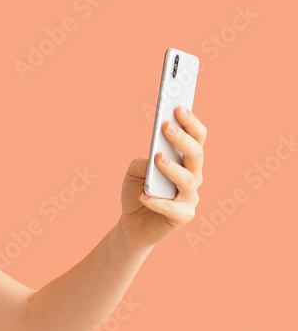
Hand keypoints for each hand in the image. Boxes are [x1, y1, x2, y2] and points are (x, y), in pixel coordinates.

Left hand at [119, 105, 207, 246]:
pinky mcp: (183, 216)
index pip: (197, 138)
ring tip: (158, 158)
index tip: (178, 107)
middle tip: (166, 126)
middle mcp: (194, 176)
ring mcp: (190, 197)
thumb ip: (142, 162)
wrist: (133, 224)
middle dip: (182, 139)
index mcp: (186, 161)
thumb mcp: (134, 172)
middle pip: (196, 155)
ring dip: (173, 168)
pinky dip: (156, 201)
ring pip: (188, 180)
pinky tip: (142, 195)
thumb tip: (153, 158)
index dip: (191, 122)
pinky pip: (172, 208)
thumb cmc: (138, 190)